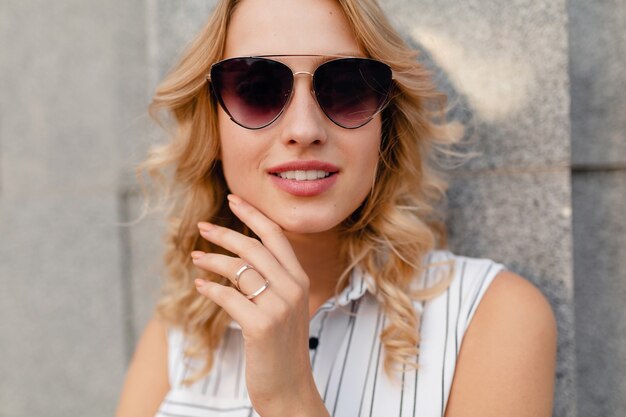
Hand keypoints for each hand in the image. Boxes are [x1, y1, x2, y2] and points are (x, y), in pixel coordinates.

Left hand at [191, 194, 328, 416]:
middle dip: (224, 233)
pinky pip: (229, 296)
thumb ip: (272, 280)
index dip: (253, 214)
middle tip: (202, 227)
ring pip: (239, 269)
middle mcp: (293, 288)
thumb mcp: (285, 307)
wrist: (289, 387)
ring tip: (196, 258)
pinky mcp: (261, 325)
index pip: (276, 235)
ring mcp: (279, 306)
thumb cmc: (281, 346)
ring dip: (212, 261)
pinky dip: (211, 289)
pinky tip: (201, 287)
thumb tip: (239, 257)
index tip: (233, 198)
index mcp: (300, 279)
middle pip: (253, 247)